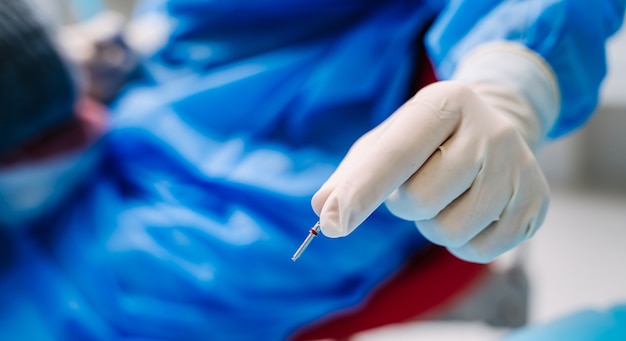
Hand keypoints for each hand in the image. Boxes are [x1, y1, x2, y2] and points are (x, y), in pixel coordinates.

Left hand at [312, 43, 558, 262]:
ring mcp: (520, 168)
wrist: (498, 126)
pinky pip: (477, 251)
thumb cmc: (428, 139)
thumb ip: (352, 173)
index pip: (396, 155)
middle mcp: (490, 131)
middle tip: (421, 181)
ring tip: (447, 195)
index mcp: (444, 104)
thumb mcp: (387, 140)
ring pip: (448, 231)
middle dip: (406, 203)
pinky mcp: (536, 203)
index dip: (361, 192)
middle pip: (419, 200)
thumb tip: (321, 210)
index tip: (331, 224)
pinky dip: (460, 242)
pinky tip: (470, 210)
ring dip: (432, 224)